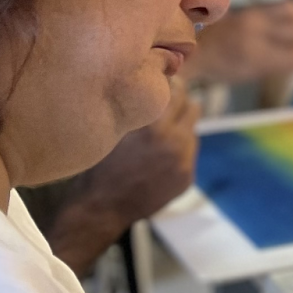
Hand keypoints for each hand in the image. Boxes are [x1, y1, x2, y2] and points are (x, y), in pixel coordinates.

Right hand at [44, 79, 201, 273]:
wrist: (100, 208)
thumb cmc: (99, 164)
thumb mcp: (115, 129)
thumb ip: (139, 110)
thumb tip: (157, 84)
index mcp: (154, 126)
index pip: (178, 91)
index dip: (172, 86)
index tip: (167, 84)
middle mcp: (174, 141)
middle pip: (193, 108)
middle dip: (182, 105)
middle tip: (168, 106)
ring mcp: (184, 161)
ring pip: (192, 131)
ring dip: (181, 129)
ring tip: (160, 136)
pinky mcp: (187, 177)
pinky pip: (190, 153)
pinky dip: (179, 151)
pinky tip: (159, 158)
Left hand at [186, 0, 292, 84]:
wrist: (190, 49)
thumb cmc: (219, 68)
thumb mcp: (251, 73)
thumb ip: (284, 64)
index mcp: (257, 55)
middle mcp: (258, 31)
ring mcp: (254, 15)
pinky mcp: (251, 6)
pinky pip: (282, 6)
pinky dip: (292, 16)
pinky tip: (288, 26)